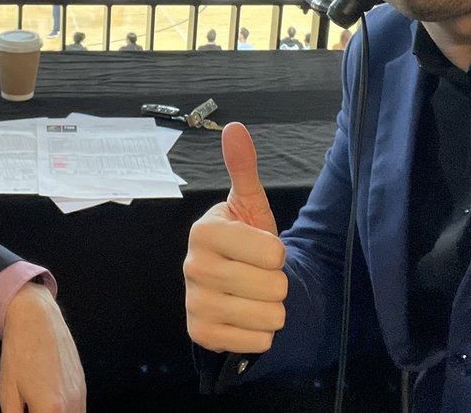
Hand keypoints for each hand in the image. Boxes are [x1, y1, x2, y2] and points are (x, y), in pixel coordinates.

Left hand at [0, 281, 85, 412]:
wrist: (36, 317)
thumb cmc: (18, 353)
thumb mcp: (9, 393)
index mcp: (51, 409)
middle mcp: (72, 404)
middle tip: (31, 409)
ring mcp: (81, 392)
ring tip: (40, 407)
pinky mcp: (82, 382)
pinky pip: (80, 410)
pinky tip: (51, 405)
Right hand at [184, 122, 287, 353]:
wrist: (234, 286)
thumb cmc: (246, 242)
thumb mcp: (249, 205)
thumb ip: (244, 168)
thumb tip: (235, 128)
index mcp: (204, 232)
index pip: (271, 251)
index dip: (278, 252)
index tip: (263, 249)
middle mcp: (192, 267)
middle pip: (272, 286)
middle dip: (278, 283)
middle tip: (261, 276)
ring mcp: (194, 303)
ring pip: (268, 316)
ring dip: (273, 309)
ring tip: (255, 296)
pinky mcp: (201, 335)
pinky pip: (257, 341)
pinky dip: (262, 334)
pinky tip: (247, 318)